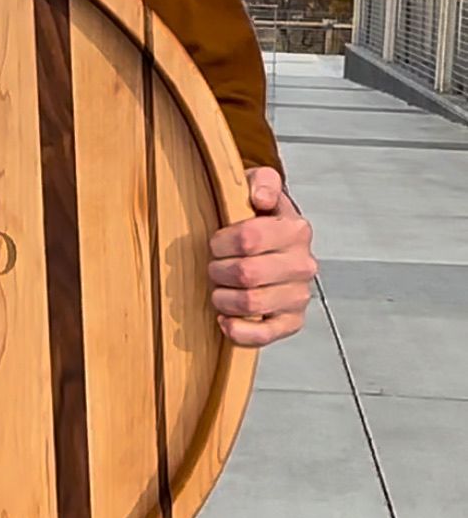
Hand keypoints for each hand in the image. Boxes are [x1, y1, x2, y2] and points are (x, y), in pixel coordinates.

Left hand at [207, 167, 316, 347]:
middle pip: (247, 273)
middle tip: (214, 266)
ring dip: (223, 298)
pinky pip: (262, 336)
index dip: (221, 242)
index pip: (249, 238)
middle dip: (218, 270)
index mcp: (295, 230)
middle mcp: (302, 264)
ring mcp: (298, 296)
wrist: (274, 246)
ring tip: (220, 289)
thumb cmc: (259, 218)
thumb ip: (262, 181)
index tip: (216, 243)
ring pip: (250, 304)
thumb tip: (260, 196)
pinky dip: (237, 330)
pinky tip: (226, 318)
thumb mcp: (259, 187)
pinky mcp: (290, 322)